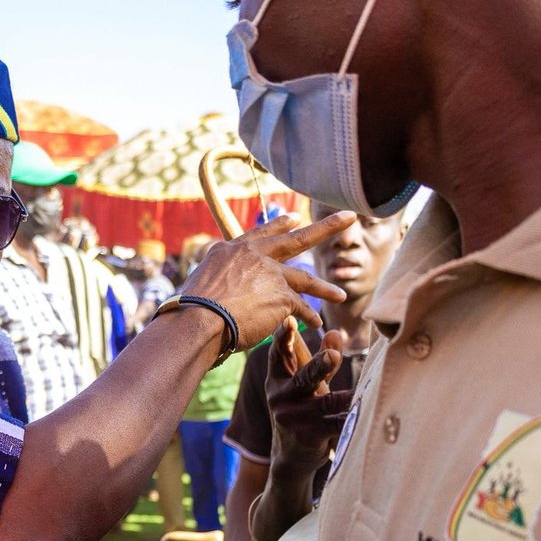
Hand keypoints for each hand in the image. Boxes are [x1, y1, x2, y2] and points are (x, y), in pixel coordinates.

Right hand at [178, 211, 354, 350]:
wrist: (199, 320)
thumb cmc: (192, 309)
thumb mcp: (199, 279)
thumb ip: (216, 275)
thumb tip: (215, 282)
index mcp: (232, 250)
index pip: (261, 234)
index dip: (279, 225)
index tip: (294, 218)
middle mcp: (254, 256)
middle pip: (296, 239)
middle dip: (326, 227)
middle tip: (348, 217)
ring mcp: (270, 274)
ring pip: (305, 279)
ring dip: (324, 287)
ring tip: (340, 294)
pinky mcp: (281, 296)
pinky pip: (301, 307)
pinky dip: (308, 316)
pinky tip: (316, 323)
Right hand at [268, 321, 354, 474]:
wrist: (290, 457)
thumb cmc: (301, 410)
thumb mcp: (305, 385)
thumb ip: (319, 360)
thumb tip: (335, 332)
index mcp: (277, 379)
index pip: (278, 354)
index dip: (283, 337)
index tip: (288, 320)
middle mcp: (280, 396)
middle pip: (302, 378)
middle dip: (318, 366)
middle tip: (333, 355)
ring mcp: (293, 418)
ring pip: (324, 403)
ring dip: (344, 397)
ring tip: (359, 393)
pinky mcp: (307, 436)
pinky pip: (336, 424)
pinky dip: (353, 419)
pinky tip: (366, 415)